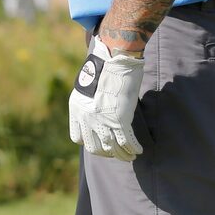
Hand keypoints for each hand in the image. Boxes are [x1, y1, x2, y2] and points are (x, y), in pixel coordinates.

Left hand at [68, 35, 145, 160]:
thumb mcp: (88, 87)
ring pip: (112, 149)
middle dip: (106, 152)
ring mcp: (102, 120)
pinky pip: (126, 142)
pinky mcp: (119, 120)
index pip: (78, 138)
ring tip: (130, 155)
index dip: (89, 142)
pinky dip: (133, 149)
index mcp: (76, 109)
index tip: (100, 143)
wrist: (113, 59)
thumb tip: (98, 113)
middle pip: (94, 147)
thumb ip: (90, 103)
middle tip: (116, 151)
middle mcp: (86, 117)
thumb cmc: (104, 69)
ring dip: (122, 154)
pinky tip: (138, 150)